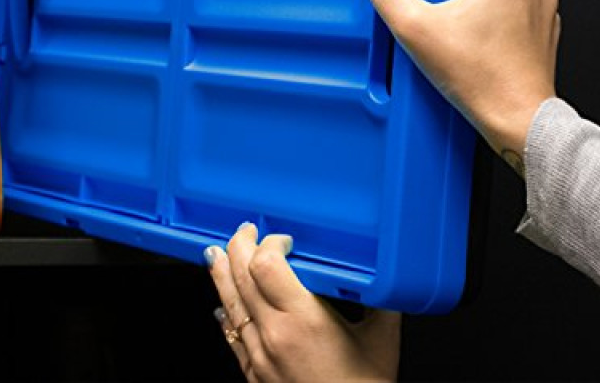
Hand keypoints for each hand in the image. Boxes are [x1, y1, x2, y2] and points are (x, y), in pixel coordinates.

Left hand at [205, 223, 400, 382]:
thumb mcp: (382, 339)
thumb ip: (379, 299)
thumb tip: (383, 274)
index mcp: (303, 319)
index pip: (266, 263)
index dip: (269, 242)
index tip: (283, 239)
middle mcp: (274, 334)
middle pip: (240, 276)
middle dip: (239, 245)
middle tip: (246, 231)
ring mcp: (259, 356)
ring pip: (228, 303)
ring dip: (221, 273)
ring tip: (216, 253)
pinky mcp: (253, 374)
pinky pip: (230, 335)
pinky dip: (225, 312)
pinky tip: (222, 304)